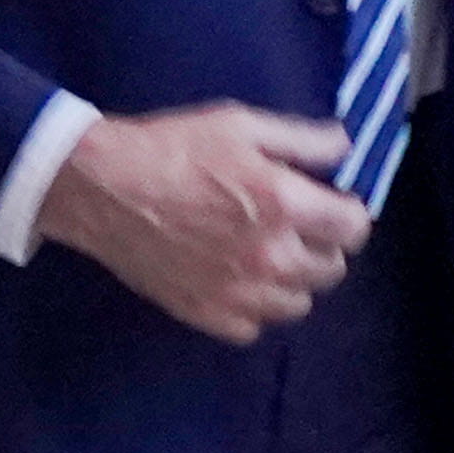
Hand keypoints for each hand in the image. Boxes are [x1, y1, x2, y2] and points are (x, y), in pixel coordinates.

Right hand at [38, 104, 366, 340]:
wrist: (99, 187)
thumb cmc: (171, 148)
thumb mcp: (241, 125)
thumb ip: (303, 139)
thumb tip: (346, 148)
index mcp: (284, 205)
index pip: (354, 229)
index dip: (347, 215)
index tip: (331, 206)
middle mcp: (269, 257)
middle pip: (331, 270)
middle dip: (322, 246)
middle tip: (296, 227)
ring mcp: (238, 293)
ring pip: (298, 304)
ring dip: (292, 281)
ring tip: (267, 255)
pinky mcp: (205, 314)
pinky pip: (254, 327)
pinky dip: (253, 308)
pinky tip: (237, 281)